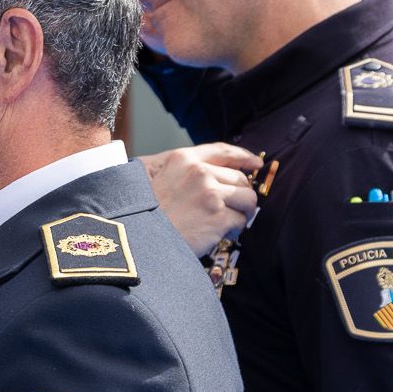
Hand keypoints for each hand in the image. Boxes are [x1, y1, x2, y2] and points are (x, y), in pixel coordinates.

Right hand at [139, 143, 262, 257]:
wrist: (137, 240)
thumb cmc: (144, 213)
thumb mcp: (154, 177)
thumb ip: (180, 169)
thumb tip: (212, 172)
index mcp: (183, 159)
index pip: (222, 151)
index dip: (243, 157)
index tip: (255, 163)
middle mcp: (199, 172)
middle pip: (240, 178)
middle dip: (240, 194)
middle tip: (230, 208)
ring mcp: (210, 194)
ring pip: (247, 199)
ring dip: (241, 212)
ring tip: (227, 222)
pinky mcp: (217, 217)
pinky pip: (240, 221)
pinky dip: (234, 230)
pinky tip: (218, 234)